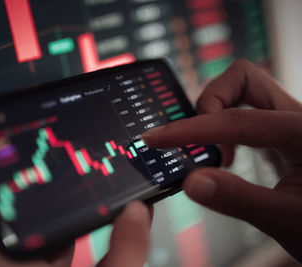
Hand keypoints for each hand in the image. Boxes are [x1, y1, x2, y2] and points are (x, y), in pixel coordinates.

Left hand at [0, 188, 151, 266]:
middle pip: (6, 214)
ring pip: (32, 230)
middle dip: (27, 183)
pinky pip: (52, 244)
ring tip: (70, 175)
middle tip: (47, 154)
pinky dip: (69, 228)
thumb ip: (126, 252)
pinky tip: (89, 216)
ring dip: (51, 206)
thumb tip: (138, 211)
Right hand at [142, 59, 301, 261]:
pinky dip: (223, 125)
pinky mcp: (281, 136)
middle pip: (244, 78)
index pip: (236, 120)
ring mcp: (289, 124)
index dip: (190, 129)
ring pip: (244, 91)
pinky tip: (223, 154)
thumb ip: (238, 198)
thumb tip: (192, 181)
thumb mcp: (288, 221)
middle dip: (210, 101)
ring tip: (211, 150)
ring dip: (216, 111)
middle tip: (197, 138)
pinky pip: (245, 113)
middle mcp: (298, 118)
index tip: (157, 137)